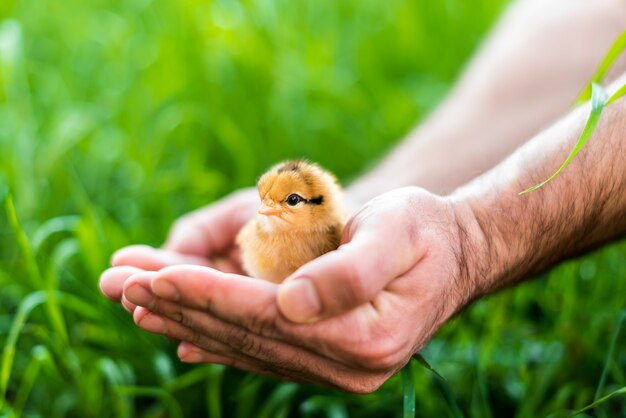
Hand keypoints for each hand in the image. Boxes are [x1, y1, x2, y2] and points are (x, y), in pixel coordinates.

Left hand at [103, 187, 479, 392]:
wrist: (454, 256)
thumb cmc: (425, 232)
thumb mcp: (397, 233)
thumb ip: (349, 272)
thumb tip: (290, 302)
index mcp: (362, 336)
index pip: (264, 315)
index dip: (207, 293)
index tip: (154, 272)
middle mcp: (344, 367)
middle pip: (244, 334)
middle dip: (179, 306)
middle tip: (120, 282)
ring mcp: (334, 371)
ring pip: (244, 345)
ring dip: (186, 321)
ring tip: (136, 300)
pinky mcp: (325, 363)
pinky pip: (259, 352)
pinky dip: (216, 338)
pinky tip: (180, 334)